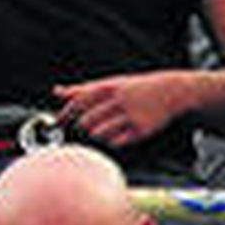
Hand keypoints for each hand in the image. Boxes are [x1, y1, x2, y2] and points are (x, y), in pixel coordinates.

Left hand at [53, 72, 190, 148]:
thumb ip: (83, 89)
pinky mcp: (140, 130)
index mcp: (109, 86)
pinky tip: (112, 136)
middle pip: (89, 119)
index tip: (57, 120)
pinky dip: (111, 141)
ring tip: (99, 129)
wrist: (168, 91)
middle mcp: (118, 100)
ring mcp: (130, 115)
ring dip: (95, 134)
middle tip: (83, 125)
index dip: (66, 112)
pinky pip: (118, 142)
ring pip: (101, 132)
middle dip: (82, 125)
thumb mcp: (109, 83)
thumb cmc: (133, 88)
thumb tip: (57, 91)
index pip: (80, 100)